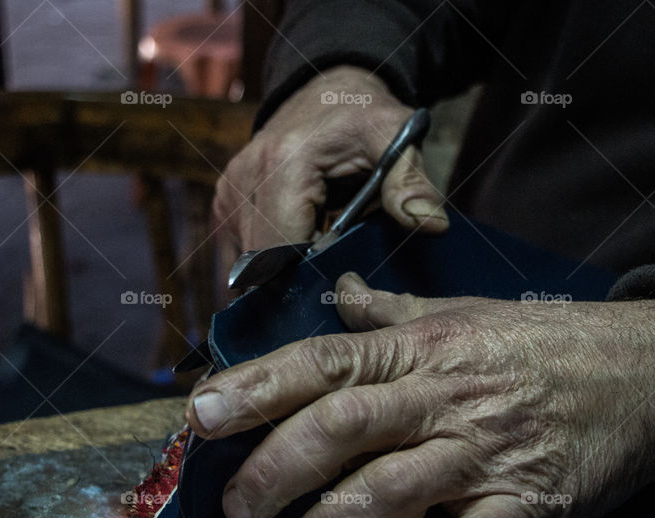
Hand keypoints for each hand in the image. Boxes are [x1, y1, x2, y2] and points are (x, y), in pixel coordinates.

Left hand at [185, 273, 654, 517]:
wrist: (644, 373)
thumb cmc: (540, 342)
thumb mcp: (461, 312)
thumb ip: (391, 311)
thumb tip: (337, 293)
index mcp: (420, 349)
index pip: (324, 363)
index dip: (256, 386)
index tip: (202, 412)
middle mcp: (443, 399)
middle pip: (342, 429)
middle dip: (275, 470)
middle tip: (237, 508)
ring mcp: (484, 454)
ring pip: (390, 491)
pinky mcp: (525, 504)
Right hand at [212, 67, 447, 269]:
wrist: (326, 90)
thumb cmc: (361, 116)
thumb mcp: (396, 137)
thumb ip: (411, 183)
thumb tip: (431, 225)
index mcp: (284, 167)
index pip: (282, 254)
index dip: (310, 280)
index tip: (341, 289)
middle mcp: (245, 180)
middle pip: (260, 267)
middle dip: (296, 284)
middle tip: (333, 288)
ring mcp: (228, 193)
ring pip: (247, 267)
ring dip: (280, 276)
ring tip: (317, 266)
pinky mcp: (224, 202)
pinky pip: (239, 254)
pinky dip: (267, 265)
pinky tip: (296, 256)